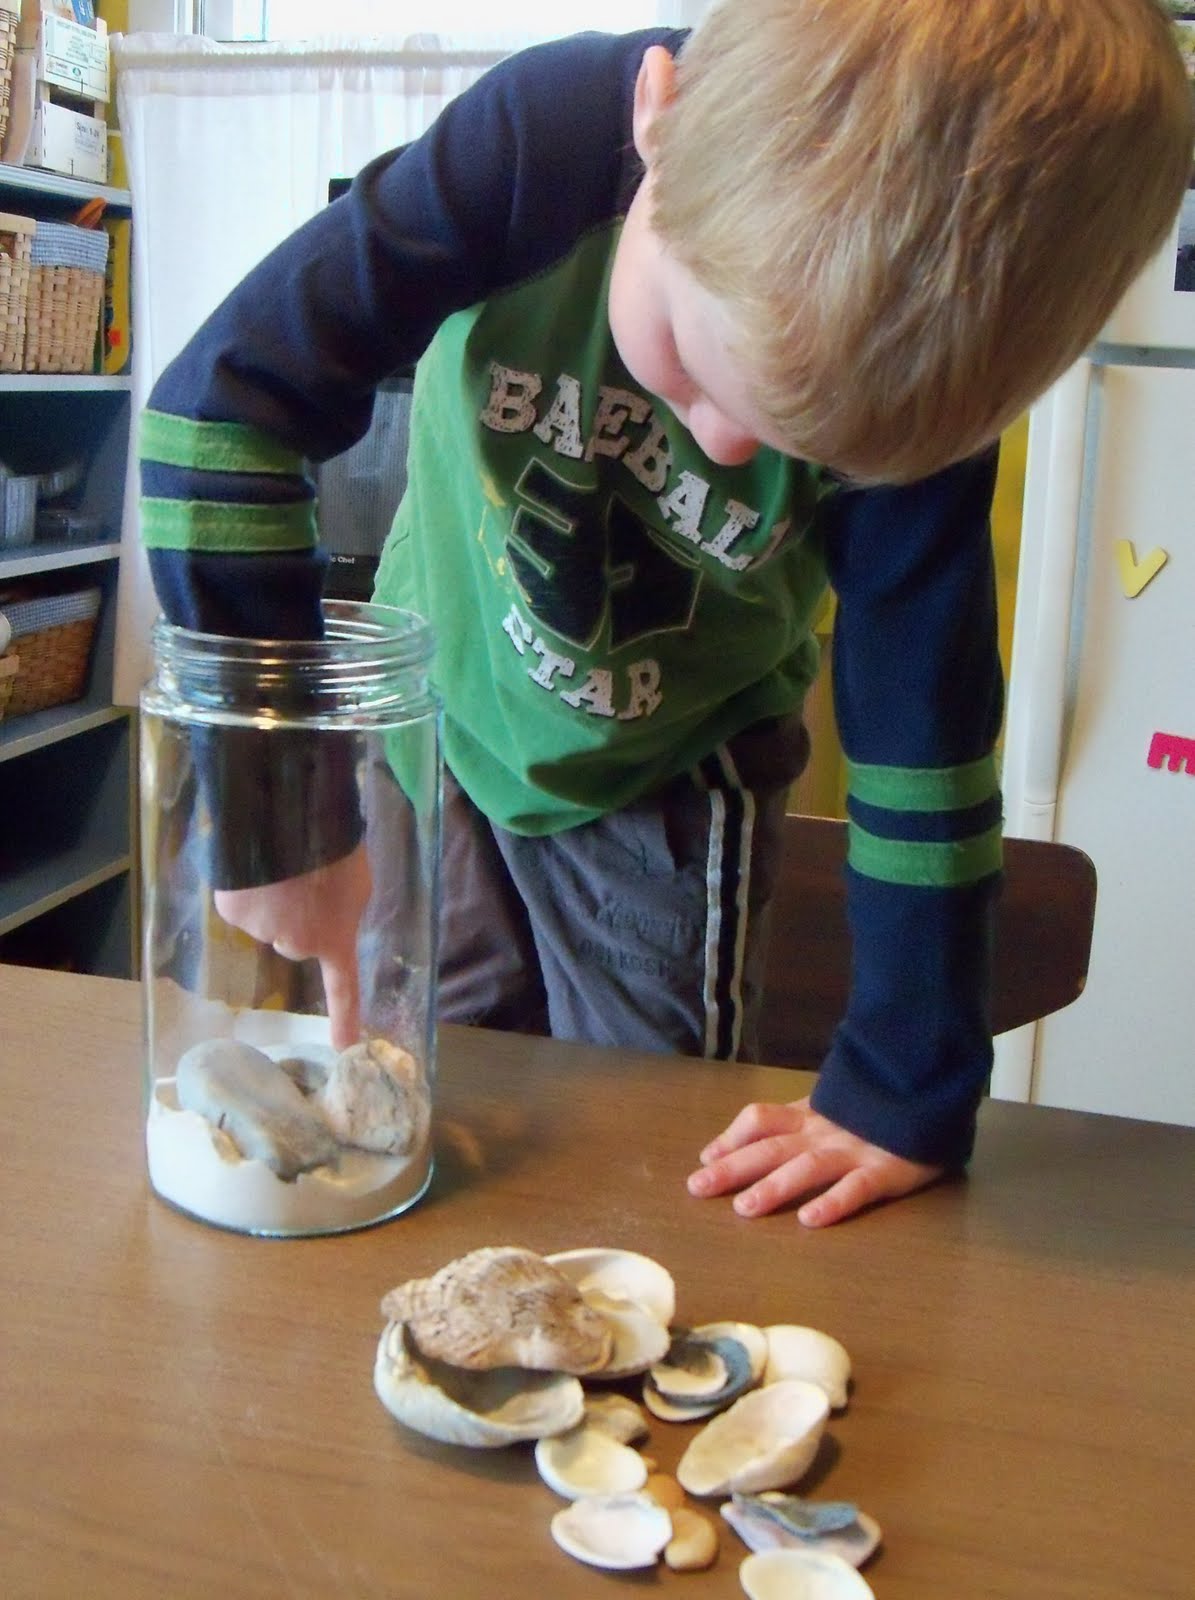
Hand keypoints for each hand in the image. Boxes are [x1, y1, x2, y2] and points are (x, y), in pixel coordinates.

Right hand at [212, 842, 371, 1050]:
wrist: (291, 821)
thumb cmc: (335, 848)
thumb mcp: (357, 883)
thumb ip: (343, 911)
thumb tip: (323, 917)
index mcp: (334, 938)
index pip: (343, 988)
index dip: (345, 1018)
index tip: (345, 1048)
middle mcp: (295, 944)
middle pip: (293, 938)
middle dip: (298, 915)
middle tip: (306, 878)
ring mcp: (261, 929)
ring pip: (265, 918)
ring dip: (273, 896)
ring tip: (283, 862)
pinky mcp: (232, 911)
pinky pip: (241, 901)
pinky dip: (246, 885)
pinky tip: (256, 861)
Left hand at [686, 1096, 941, 1226]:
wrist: (932, 1092)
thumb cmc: (876, 1111)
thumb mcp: (830, 1109)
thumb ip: (791, 1123)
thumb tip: (739, 1143)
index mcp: (810, 1117)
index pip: (762, 1121)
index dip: (731, 1138)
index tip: (704, 1159)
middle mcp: (824, 1133)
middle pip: (772, 1147)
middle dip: (733, 1167)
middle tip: (698, 1189)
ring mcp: (854, 1150)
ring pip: (808, 1167)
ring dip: (775, 1186)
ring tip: (745, 1208)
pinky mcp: (887, 1170)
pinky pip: (857, 1187)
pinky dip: (833, 1202)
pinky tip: (810, 1220)